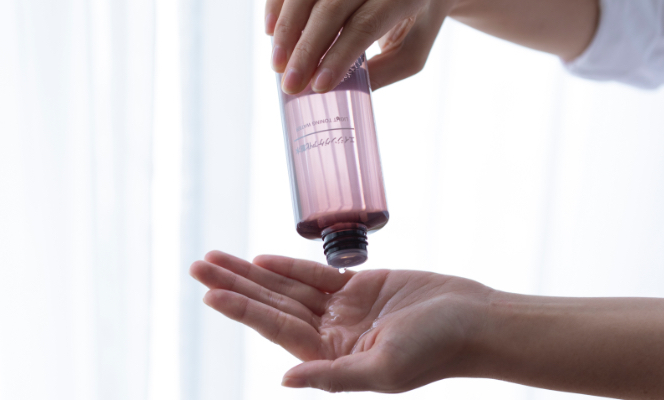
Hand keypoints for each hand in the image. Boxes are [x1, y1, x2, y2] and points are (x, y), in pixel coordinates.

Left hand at [190, 251, 492, 391]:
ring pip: (287, 286)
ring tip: (218, 258)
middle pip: (272, 304)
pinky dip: (289, 266)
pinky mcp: (358, 287)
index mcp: (331, 356)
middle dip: (235, 284)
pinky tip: (262, 259)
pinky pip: (315, 275)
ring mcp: (343, 309)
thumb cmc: (437, 348)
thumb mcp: (385, 369)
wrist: (473, 321)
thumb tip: (285, 380)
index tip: (210, 292)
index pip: (276, 328)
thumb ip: (333, 375)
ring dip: (253, 272)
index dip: (242, 308)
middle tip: (198, 266)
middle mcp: (330, 333)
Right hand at [266, 0, 459, 93]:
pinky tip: (269, 30)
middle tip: (289, 83)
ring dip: (287, 28)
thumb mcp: (412, 52)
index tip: (318, 86)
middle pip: (332, 8)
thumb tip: (339, 93)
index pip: (365, 26)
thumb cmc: (418, 21)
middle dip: (306, 49)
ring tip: (277, 63)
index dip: (339, 57)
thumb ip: (383, 72)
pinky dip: (278, 5)